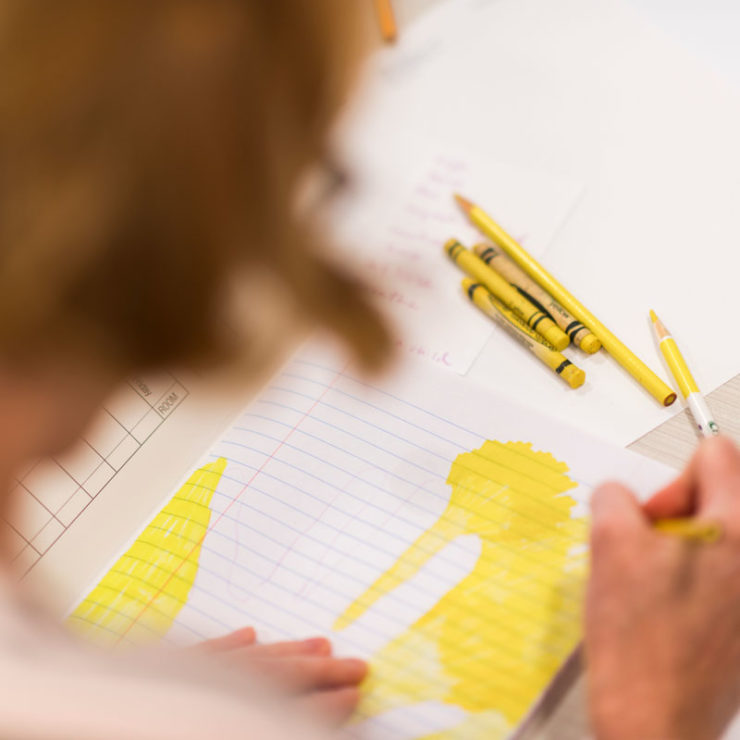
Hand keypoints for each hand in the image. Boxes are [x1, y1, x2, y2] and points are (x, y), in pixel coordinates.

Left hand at [198, 627, 366, 724]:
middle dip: (322, 670)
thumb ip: (285, 725)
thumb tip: (334, 722)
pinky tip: (250, 634)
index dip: (328, 704)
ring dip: (288, 651)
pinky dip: (231, 643)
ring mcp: (195, 676)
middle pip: (282, 675)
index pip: (295, 708)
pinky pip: (207, 652)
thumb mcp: (244, 726)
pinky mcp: (171, 668)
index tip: (355, 695)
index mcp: (242, 714)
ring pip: (252, 658)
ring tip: (319, 645)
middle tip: (356, 666)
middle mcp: (224, 688)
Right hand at [586, 436, 739, 739]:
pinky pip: (718, 571)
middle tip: (646, 546)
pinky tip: (662, 608)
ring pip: (716, 535)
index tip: (653, 513)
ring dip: (678, 546)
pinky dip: (687, 577)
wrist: (655, 724)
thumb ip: (614, 497)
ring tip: (650, 582)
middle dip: (676, 512)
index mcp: (739, 530)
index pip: (717, 454)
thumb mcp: (609, 544)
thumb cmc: (641, 645)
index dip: (674, 477)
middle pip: (721, 494)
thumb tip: (621, 497)